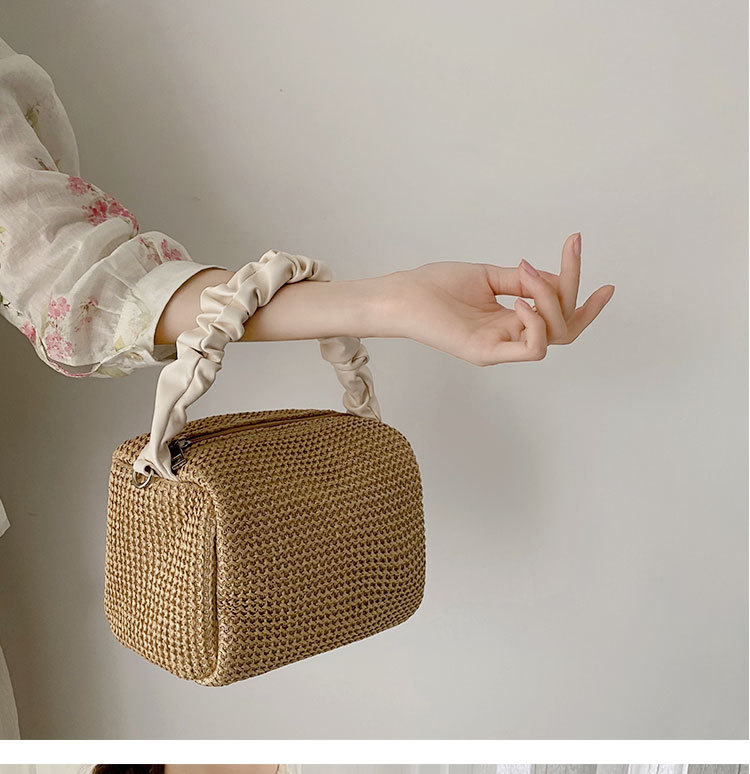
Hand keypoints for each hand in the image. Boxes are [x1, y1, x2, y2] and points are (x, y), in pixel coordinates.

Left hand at [391, 232, 613, 365]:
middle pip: (566, 329)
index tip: (577, 245)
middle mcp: (509, 336)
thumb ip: (523, 280)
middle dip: (584, 301)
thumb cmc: (436, 286)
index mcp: (510, 320)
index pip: (557, 312)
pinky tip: (520, 302)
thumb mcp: (489, 276)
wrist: (404, 295)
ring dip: (552, 302)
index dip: (575, 285)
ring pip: (554, 336)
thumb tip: (557, 278)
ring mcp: (499, 347)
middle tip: (585, 265)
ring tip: (527, 277)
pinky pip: (531, 348)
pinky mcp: (486, 353)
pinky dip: (536, 324)